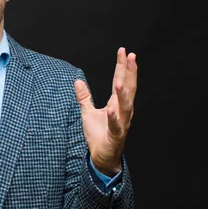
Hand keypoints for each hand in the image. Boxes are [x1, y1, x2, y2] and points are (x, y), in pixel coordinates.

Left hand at [74, 48, 137, 175]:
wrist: (102, 157)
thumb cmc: (98, 134)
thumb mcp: (87, 112)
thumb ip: (84, 97)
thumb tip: (77, 81)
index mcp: (116, 104)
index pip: (120, 81)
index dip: (121, 66)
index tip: (123, 51)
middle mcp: (122, 111)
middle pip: (128, 89)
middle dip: (129, 73)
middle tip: (130, 56)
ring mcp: (121, 123)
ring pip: (125, 106)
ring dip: (122, 94)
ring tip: (120, 81)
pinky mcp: (115, 136)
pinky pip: (115, 126)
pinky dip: (113, 118)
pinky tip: (111, 109)